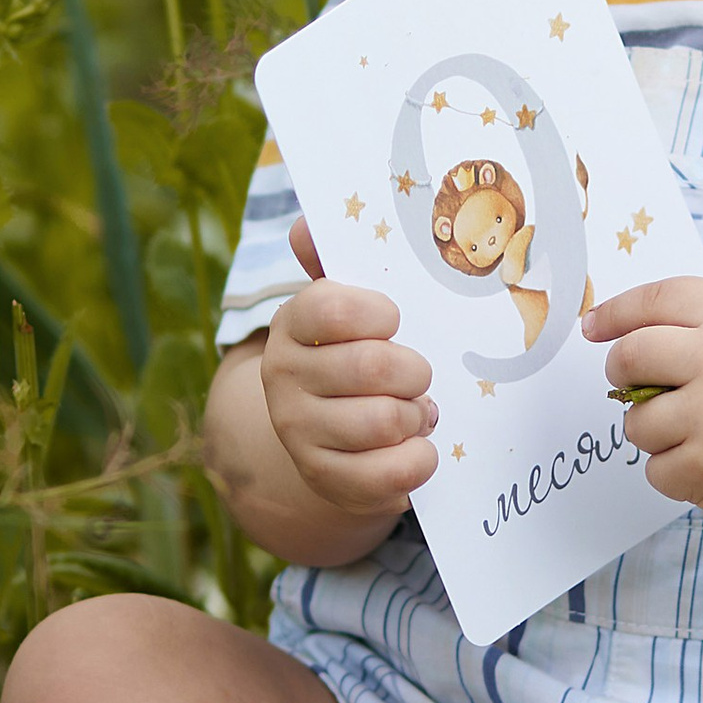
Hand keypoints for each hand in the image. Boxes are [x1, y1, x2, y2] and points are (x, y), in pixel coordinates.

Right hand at [261, 223, 437, 519]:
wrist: (331, 436)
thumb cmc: (354, 353)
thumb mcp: (347, 306)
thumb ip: (332, 261)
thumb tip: (305, 223)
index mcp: (291, 324)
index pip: (334, 307)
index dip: (380, 314)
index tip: (395, 320)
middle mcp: (283, 376)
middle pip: (373, 366)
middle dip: (415, 372)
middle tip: (419, 376)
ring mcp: (298, 432)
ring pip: (385, 421)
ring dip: (418, 416)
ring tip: (416, 411)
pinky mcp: (323, 479)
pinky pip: (388, 474)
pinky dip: (418, 460)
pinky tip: (417, 447)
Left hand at [587, 274, 702, 530]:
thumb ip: (693, 318)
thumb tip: (605, 327)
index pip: (657, 300)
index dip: (616, 313)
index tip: (595, 327)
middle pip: (630, 357)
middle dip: (623, 371)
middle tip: (638, 383)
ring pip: (635, 422)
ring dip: (655, 429)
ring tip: (701, 429)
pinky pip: (655, 469)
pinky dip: (677, 470)